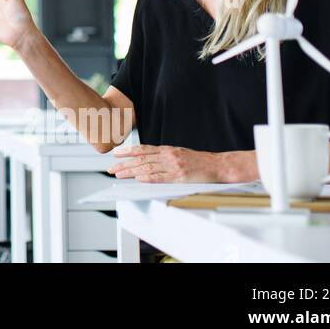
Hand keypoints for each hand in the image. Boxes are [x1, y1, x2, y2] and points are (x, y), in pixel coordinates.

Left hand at [107, 145, 224, 182]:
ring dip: (130, 172)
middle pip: (141, 159)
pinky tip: (138, 179)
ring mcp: (174, 166)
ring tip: (118, 174)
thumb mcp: (179, 153)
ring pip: (147, 168)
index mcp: (167, 149)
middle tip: (110, 168)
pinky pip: (161, 178)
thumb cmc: (200, 161)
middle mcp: (168, 156)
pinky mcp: (180, 177)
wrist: (219, 166)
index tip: (115, 153)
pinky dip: (148, 178)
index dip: (127, 150)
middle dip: (123, 163)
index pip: (143, 149)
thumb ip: (164, 156)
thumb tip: (148, 160)